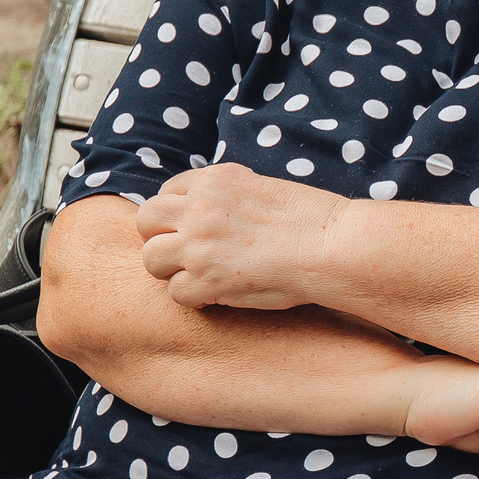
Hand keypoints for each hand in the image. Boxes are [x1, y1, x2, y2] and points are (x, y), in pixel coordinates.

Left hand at [136, 164, 346, 308]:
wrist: (331, 245)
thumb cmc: (311, 219)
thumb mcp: (262, 187)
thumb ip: (229, 196)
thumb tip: (214, 211)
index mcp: (213, 181)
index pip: (168, 191)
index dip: (177, 213)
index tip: (192, 227)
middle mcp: (198, 208)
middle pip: (146, 220)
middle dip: (160, 237)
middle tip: (184, 252)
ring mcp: (198, 244)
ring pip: (151, 259)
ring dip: (171, 270)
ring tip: (198, 276)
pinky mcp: (206, 280)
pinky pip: (176, 293)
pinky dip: (194, 298)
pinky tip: (217, 295)